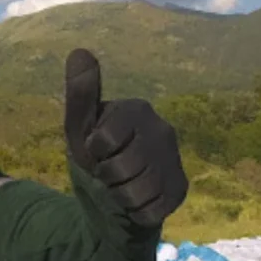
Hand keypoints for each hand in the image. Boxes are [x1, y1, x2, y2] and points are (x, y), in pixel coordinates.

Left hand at [64, 49, 187, 225]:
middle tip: (109, 172)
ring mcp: (175, 160)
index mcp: (136, 109)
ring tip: (122, 186)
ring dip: (120, 196)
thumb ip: (80, 94)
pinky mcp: (180, 188)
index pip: (104, 141)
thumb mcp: (79, 128)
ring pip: (137, 192)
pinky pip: (151, 209)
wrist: (111, 195)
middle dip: (106, 177)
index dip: (93, 153)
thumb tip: (79, 50)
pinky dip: (136, 211)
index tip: (96, 150)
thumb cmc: (95, 156)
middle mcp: (162, 130)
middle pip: (120, 168)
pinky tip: (137, 200)